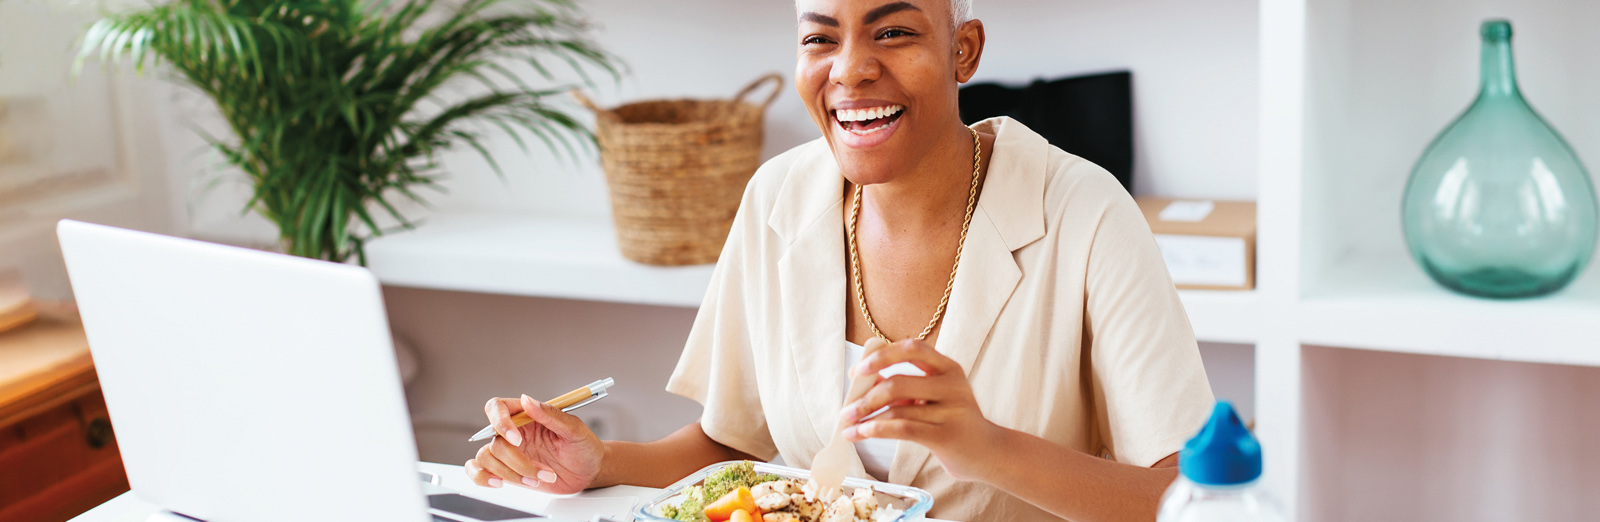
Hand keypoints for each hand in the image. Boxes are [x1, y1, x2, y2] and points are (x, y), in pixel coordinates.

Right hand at [465, 394, 604, 493]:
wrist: (588, 472)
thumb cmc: (583, 447)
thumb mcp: (574, 429)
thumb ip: (551, 414)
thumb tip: (528, 400)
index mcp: (527, 415)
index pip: (498, 408)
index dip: (501, 422)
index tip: (518, 440)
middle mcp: (514, 432)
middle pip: (494, 441)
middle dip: (517, 460)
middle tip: (542, 471)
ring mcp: (508, 452)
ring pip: (487, 458)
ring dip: (511, 474)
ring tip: (537, 480)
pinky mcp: (505, 471)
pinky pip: (478, 470)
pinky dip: (482, 477)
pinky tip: (499, 482)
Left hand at [839, 338, 1004, 480]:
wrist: (989, 453)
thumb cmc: (953, 422)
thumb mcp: (934, 397)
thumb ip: (905, 386)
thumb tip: (862, 379)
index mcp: (948, 368)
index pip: (912, 349)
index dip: (881, 356)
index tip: (858, 370)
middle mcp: (953, 385)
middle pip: (899, 382)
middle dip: (865, 396)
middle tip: (845, 410)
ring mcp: (953, 410)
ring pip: (898, 409)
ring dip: (866, 419)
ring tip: (848, 427)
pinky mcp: (947, 436)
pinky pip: (904, 429)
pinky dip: (877, 430)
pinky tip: (861, 435)